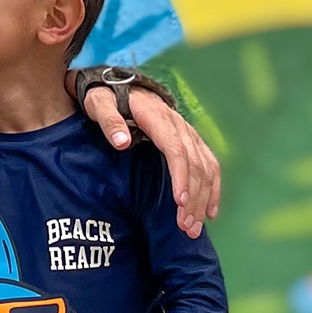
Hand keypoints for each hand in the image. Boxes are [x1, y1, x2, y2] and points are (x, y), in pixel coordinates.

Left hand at [83, 85, 220, 236]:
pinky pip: (208, 163)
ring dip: (203, 198)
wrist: (118, 85)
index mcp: (156, 116)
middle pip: (193, 163)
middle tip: (186, 227)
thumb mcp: (98, 103)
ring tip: (194, 228)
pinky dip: (213, 187)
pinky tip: (210, 212)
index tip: (179, 202)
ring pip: (204, 166)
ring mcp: (186, 131)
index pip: (175, 149)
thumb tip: (122, 142)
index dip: (180, 175)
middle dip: (193, 197)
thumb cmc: (106, 97)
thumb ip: (108, 120)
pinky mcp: (189, 139)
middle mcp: (177, 123)